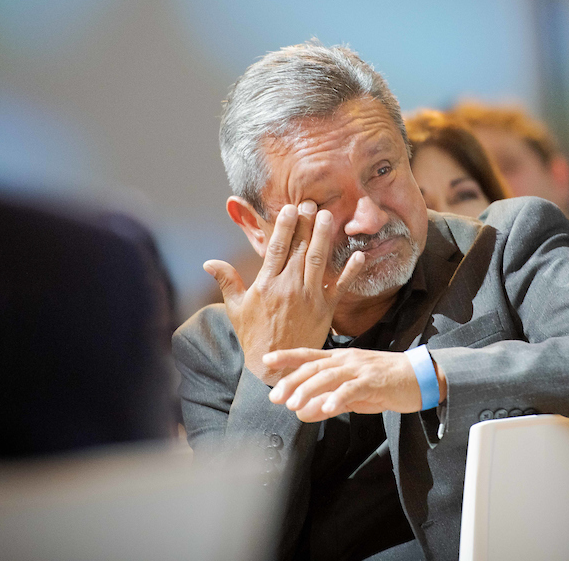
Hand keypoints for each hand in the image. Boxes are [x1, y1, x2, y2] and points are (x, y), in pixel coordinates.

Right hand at [205, 202, 365, 385]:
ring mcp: (309, 298)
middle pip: (299, 248)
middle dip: (306, 224)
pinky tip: (359, 255)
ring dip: (324, 237)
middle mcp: (288, 287)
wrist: (275, 365)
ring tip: (328, 217)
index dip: (284, 226)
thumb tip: (208, 262)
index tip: (289, 208)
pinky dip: (350, 271)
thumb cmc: (254, 335)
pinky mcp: (326, 310)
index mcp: (266, 284)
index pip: (276, 248)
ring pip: (317, 261)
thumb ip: (227, 281)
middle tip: (312, 203)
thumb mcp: (235, 309)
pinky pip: (339, 286)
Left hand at [265, 347, 447, 422]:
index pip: (309, 355)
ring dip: (309, 390)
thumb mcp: (351, 395)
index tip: (267, 360)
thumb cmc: (384, 383)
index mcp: (340, 360)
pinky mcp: (374, 381)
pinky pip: (352, 389)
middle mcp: (347, 360)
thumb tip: (301, 414)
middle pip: (313, 367)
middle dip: (292, 381)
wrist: (419, 377)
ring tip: (294, 404)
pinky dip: (338, 398)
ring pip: (328, 376)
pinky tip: (327, 407)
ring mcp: (360, 369)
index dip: (287, 357)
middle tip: (276, 397)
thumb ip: (327, 403)